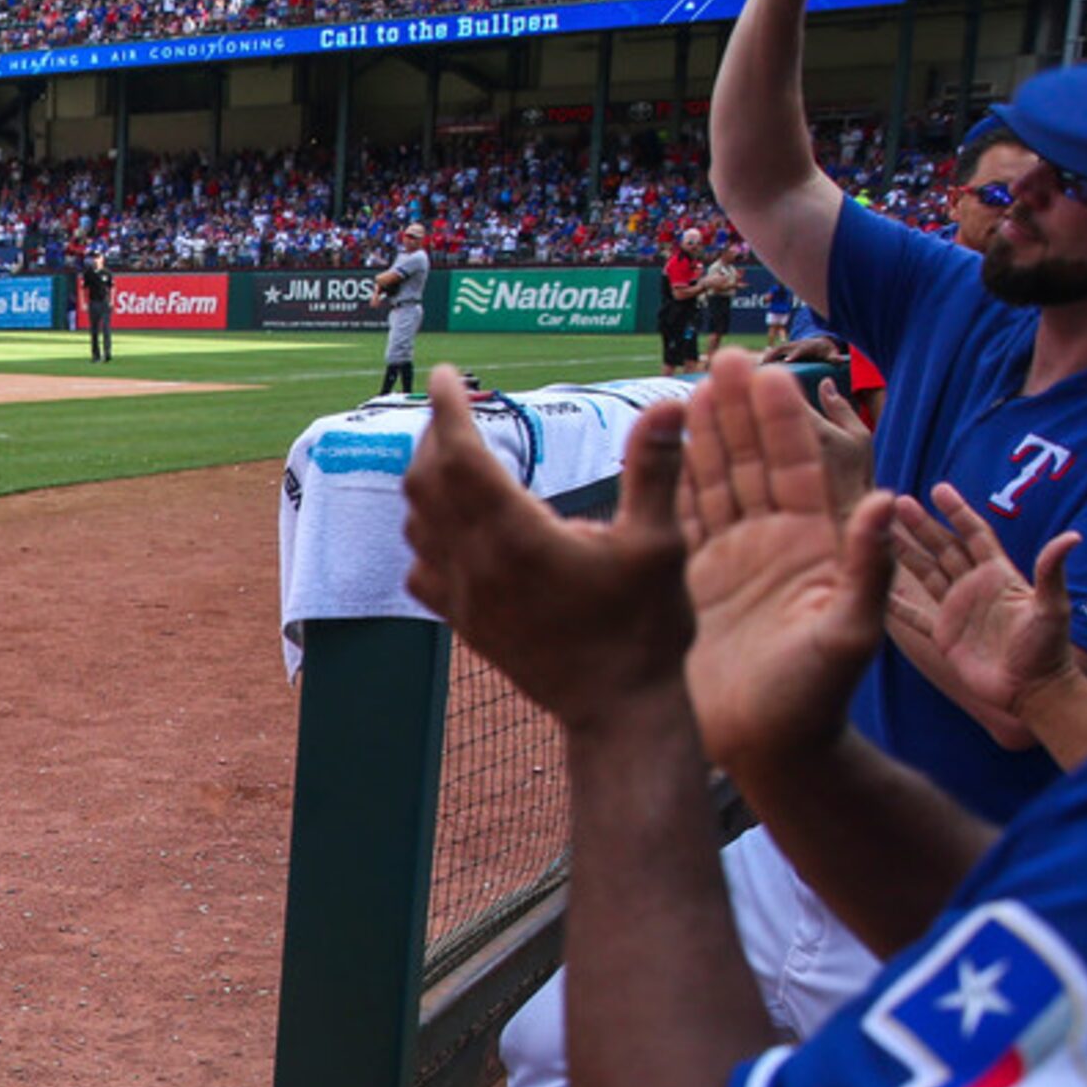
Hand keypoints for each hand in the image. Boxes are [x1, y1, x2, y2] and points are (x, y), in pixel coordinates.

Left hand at [402, 365, 694, 733]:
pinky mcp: (464, 625)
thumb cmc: (646, 630)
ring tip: (455, 456)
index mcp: (517, 537)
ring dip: (427, 481)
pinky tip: (449, 527)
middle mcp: (477, 565)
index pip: (459, 455)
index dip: (447, 408)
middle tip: (456, 408)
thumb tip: (670, 402)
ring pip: (417, 523)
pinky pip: (421, 568)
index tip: (444, 374)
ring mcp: (464, 599)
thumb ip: (656, 469)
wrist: (618, 711)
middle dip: (435, 436)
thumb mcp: (661, 543)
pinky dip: (425, 534)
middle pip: (426, 482)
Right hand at [675, 352, 895, 770]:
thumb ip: (867, 566)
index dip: (783, 421)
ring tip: (692, 386)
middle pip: (755, 462)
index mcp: (814, 546)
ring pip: (718, 482)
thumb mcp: (852, 634)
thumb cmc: (816, 699)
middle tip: (725, 357)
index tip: (769, 372)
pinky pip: (684, 518)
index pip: (797, 468)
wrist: (768, 748)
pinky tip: (663, 447)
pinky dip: (673, 481)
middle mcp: (774, 543)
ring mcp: (733, 559)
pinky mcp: (697, 581)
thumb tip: (886, 500)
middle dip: (741, 410)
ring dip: (706, 435)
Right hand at [759, 334, 842, 367]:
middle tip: (763, 365)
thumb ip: (833, 357)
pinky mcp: (778, 353)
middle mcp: (792, 345)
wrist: (817, 343)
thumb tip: (839, 361)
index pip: (799, 350)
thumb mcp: (831, 353)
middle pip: (780, 349)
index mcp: (806, 346)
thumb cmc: (824, 351)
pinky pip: (767, 356)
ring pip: (771, 352)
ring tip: (753, 370)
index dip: (793, 354)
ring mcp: (784, 348)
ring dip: (762, 359)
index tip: (788, 361)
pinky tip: (752, 372)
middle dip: (771, 355)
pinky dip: (759, 362)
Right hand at [892, 482, 1083, 721]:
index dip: (958, 512)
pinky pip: (915, 616)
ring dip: (905, 553)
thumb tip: (1072, 537)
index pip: (975, 535)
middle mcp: (975, 587)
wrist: (1034, 690)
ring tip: (881, 532)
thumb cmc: (1048, 649)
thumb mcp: (1052, 607)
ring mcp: (957, 610)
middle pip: (944, 548)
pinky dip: (896, 603)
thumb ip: (1052, 572)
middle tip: (898, 502)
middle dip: (922, 525)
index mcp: (999, 575)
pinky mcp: (944, 635)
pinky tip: (877, 590)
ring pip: (926, 573)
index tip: (939, 490)